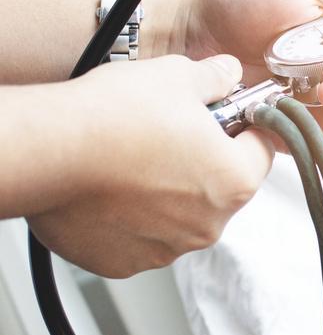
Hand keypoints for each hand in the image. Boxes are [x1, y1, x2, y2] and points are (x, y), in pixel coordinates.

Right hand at [26, 55, 272, 277]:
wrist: (47, 151)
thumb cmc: (115, 116)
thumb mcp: (178, 76)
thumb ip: (215, 78)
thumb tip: (229, 72)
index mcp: (235, 181)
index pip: (262, 152)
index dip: (246, 129)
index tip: (229, 118)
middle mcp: (208, 224)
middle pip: (223, 187)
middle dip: (206, 162)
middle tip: (173, 134)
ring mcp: (167, 248)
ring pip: (183, 215)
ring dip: (170, 193)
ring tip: (135, 160)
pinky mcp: (127, 262)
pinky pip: (144, 236)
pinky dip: (135, 217)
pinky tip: (113, 189)